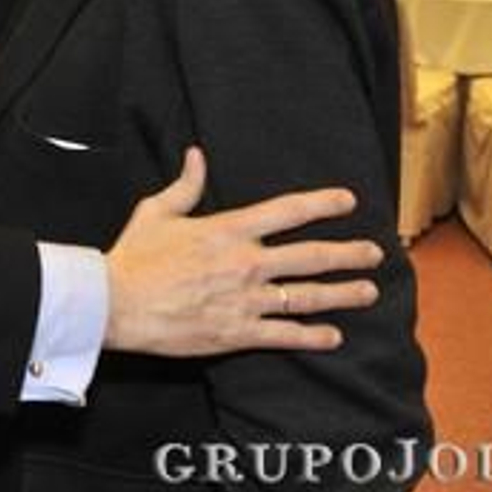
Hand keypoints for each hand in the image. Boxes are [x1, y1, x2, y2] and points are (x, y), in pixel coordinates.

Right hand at [103, 148, 381, 354]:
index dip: (322, 203)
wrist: (116, 303)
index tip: (348, 200)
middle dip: (348, 253)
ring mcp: (246, 300)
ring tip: (368, 292)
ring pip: (307, 297)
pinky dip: (313, 336)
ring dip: (343, 294)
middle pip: (311, 256)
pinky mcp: (238, 333)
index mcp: (228, 229)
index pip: (287, 211)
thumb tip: (197, 155)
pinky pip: (285, 335)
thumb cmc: (134, 256)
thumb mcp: (156, 211)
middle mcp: (246, 263)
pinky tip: (334, 335)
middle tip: (375, 253)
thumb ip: (185, 185)